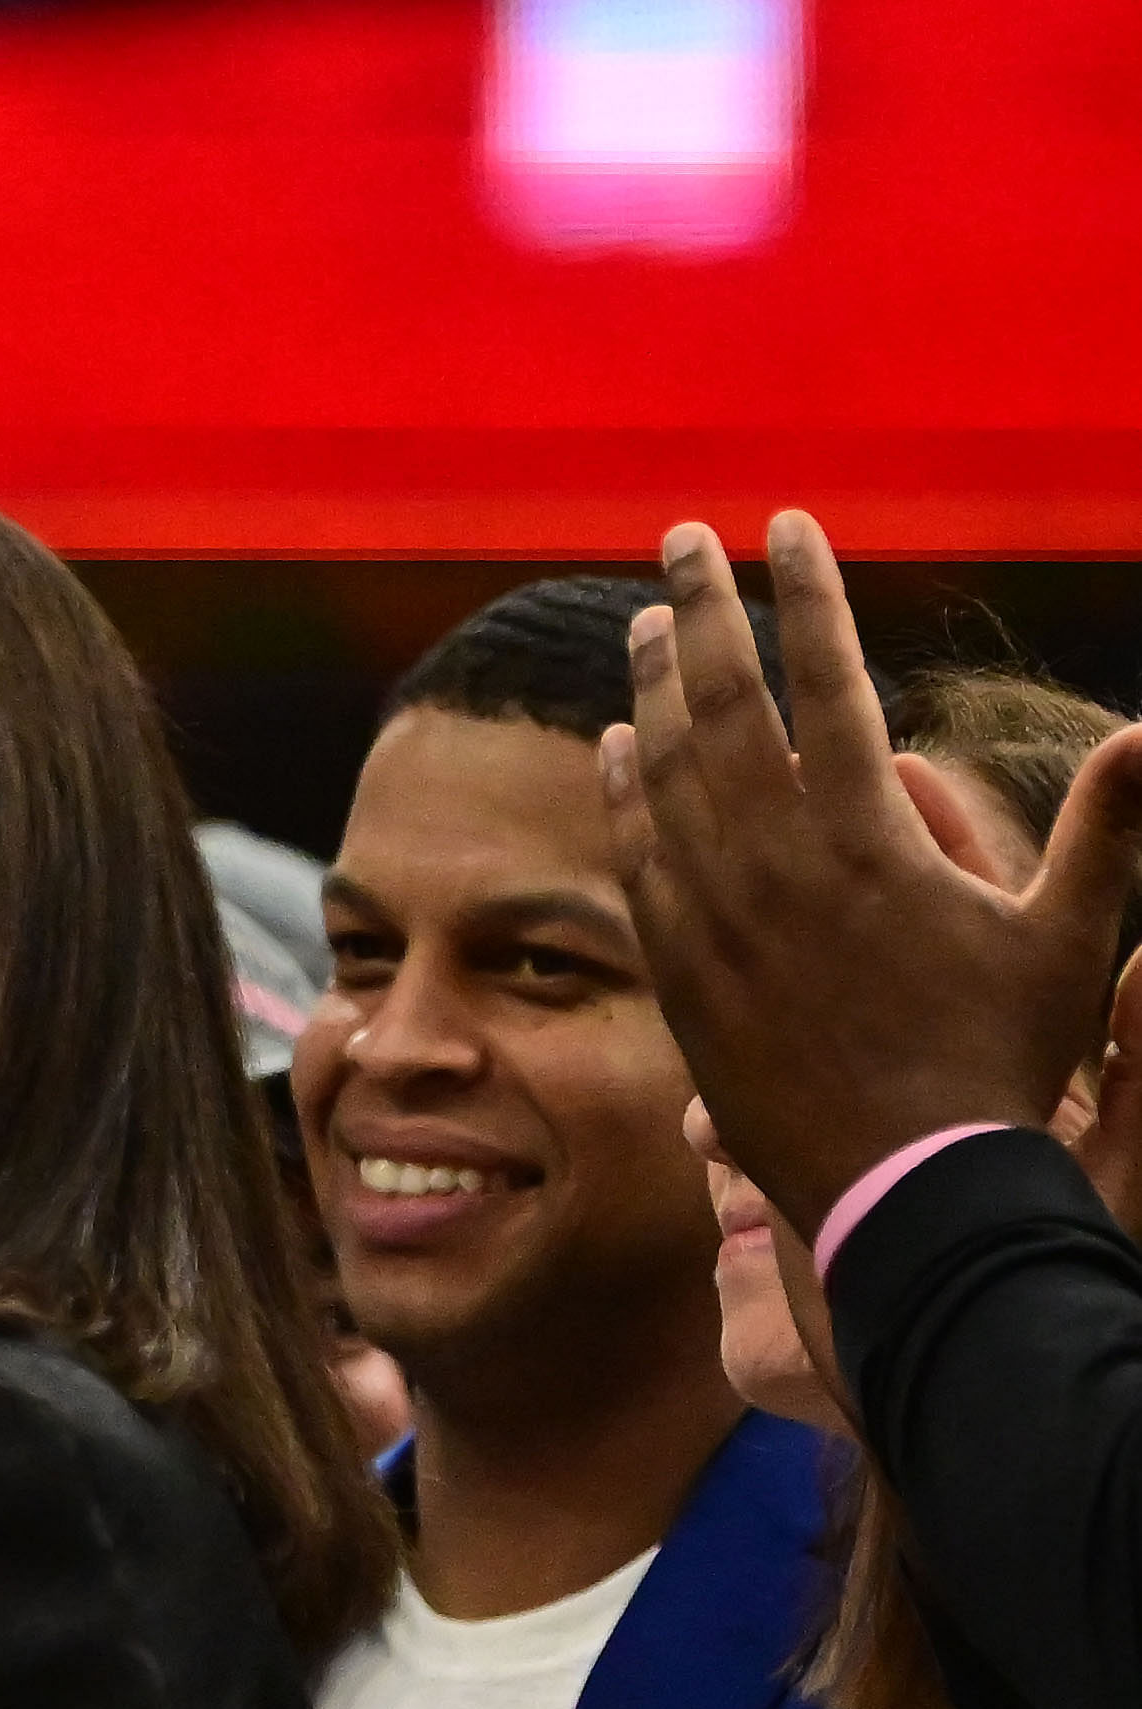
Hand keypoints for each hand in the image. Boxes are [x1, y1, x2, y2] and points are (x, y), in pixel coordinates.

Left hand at [603, 512, 1141, 1232]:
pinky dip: (626, 788)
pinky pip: (638, 853)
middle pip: (721, 701)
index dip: (807, 594)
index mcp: (866, 837)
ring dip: (653, 685)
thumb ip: (1110, 825)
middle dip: (702, 606)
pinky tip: (617, 745)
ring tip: (650, 621)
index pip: (826, 680)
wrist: (903, 1185)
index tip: (789, 523)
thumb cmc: (1000, 1063)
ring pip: (665, 768)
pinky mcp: (678, 966)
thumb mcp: (1069, 938)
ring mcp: (712, 913)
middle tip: (682, 537)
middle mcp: (773, 861)